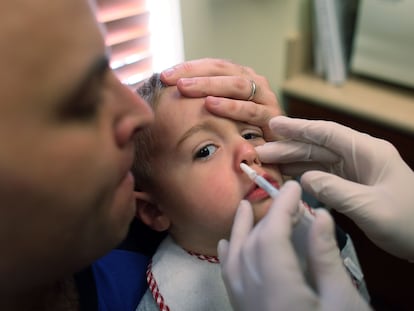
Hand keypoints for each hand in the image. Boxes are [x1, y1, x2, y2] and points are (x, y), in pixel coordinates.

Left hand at [160, 58, 281, 139]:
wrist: (279, 155)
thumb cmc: (244, 133)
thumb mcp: (225, 114)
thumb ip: (206, 101)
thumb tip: (173, 94)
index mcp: (242, 78)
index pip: (213, 66)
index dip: (189, 68)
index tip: (165, 76)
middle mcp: (255, 84)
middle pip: (224, 70)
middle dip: (195, 74)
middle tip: (171, 79)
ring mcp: (266, 99)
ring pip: (237, 85)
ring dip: (210, 86)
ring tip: (185, 88)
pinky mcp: (273, 118)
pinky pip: (250, 110)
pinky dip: (231, 107)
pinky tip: (211, 105)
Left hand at [218, 181, 370, 310]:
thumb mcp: (341, 301)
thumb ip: (325, 257)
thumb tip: (318, 215)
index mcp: (279, 288)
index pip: (270, 234)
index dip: (280, 206)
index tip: (293, 186)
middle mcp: (252, 293)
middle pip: (251, 244)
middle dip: (264, 215)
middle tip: (280, 194)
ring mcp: (245, 304)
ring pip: (234, 258)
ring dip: (238, 229)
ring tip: (243, 206)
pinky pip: (228, 278)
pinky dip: (227, 256)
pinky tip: (227, 245)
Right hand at [257, 116, 413, 259]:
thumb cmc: (408, 221)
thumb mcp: (369, 207)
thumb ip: (334, 190)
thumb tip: (302, 180)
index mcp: (367, 152)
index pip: (327, 133)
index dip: (299, 128)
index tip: (274, 125)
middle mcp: (359, 157)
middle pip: (318, 148)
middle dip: (289, 149)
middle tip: (261, 153)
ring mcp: (356, 172)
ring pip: (318, 162)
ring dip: (294, 163)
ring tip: (268, 165)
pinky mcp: (353, 187)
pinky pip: (324, 178)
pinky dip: (304, 178)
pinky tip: (287, 179)